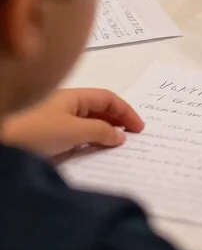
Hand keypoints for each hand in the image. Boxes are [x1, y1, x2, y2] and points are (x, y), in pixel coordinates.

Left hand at [1, 88, 143, 157]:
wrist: (3, 144)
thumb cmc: (37, 131)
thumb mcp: (73, 130)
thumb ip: (100, 131)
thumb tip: (120, 136)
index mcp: (74, 96)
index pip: (108, 99)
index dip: (126, 111)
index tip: (140, 129)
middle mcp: (68, 106)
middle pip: (99, 110)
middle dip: (118, 121)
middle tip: (134, 138)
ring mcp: (59, 122)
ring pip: (89, 125)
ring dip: (105, 133)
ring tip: (119, 147)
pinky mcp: (51, 139)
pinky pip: (78, 137)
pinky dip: (91, 143)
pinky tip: (96, 153)